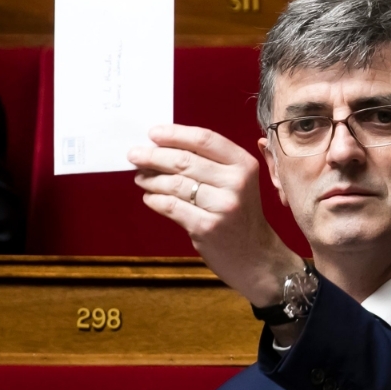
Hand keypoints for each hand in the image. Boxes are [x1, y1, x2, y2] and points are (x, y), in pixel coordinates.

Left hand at [128, 124, 301, 305]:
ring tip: (141, 178)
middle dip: (153, 156)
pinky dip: (154, 200)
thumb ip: (209, 163)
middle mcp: (236, 182)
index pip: (205, 140)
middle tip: (134, 155)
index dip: (175, 134)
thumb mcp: (237, 182)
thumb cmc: (239, 214)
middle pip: (185, 160)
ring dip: (150, 179)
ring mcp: (223, 206)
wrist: (255, 256)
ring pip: (174, 183)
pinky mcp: (207, 227)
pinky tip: (150, 198)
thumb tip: (165, 147)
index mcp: (244, 164)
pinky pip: (170, 206)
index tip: (152, 133)